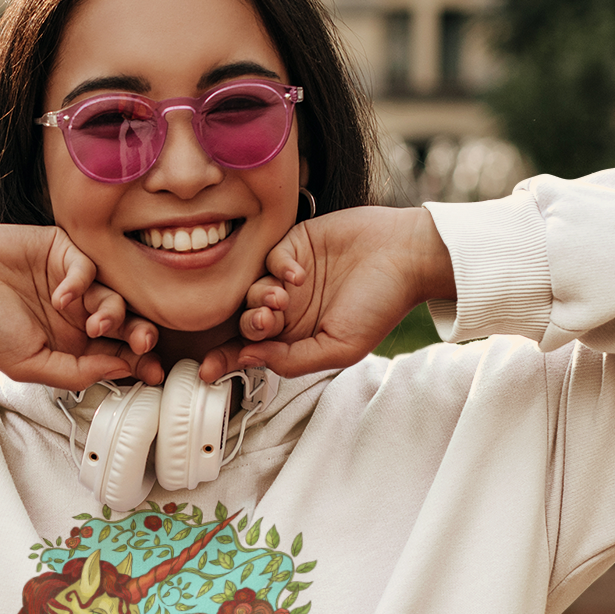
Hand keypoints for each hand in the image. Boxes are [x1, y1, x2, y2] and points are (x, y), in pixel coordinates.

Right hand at [0, 226, 164, 389]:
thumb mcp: (30, 364)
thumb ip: (76, 372)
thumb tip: (122, 371)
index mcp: (71, 344)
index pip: (116, 353)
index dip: (137, 361)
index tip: (153, 371)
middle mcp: (77, 314)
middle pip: (125, 325)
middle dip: (140, 336)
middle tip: (142, 342)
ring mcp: (73, 283)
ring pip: (115, 297)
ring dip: (113, 313)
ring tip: (92, 323)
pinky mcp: (64, 251)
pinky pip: (91, 267)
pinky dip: (82, 283)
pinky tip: (60, 296)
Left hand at [199, 207, 452, 379]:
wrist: (406, 256)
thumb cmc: (381, 306)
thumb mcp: (339, 348)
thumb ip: (292, 360)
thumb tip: (247, 360)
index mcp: (297, 336)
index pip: (253, 350)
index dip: (227, 359)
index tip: (207, 370)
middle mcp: (290, 308)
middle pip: (246, 320)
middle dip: (250, 324)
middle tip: (266, 320)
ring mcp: (289, 277)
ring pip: (251, 290)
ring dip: (259, 297)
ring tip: (282, 299)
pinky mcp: (294, 243)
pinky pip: (268, 257)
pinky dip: (276, 267)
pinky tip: (298, 273)